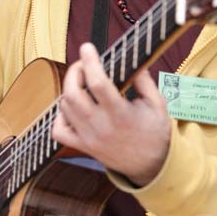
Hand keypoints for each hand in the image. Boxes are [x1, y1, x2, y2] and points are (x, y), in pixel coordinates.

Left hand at [52, 43, 170, 185]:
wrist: (152, 167)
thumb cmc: (155, 133)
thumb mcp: (157, 104)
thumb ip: (144, 81)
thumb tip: (131, 60)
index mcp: (121, 115)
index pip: (98, 84)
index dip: (90, 62)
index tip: (87, 47)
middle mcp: (101, 127)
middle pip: (73, 94)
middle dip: (74, 72)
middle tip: (83, 64)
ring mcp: (89, 139)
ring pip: (65, 108)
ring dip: (69, 89)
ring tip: (81, 82)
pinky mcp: (83, 147)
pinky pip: (59, 130)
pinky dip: (61, 115)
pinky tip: (72, 107)